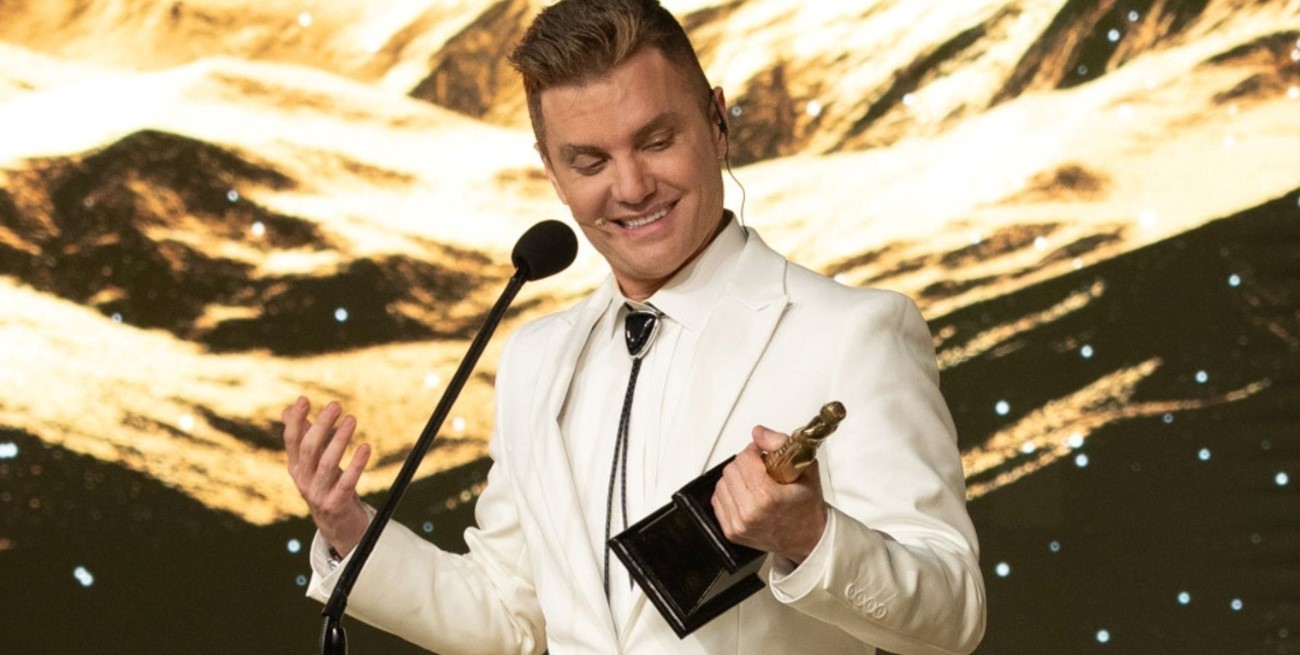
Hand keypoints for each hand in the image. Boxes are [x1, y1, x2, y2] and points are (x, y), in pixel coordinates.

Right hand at [282, 397, 371, 556]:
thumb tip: (288, 409)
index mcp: (296, 467)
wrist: (335, 524)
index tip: (304, 399)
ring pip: (327, 464)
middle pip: (308, 449)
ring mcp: (318, 493)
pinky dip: (357, 464)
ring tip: (352, 419)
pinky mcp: (336, 504)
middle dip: (321, 425)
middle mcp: (303, 479)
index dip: (296, 420)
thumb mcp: (311, 462)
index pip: (292, 440)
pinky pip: (347, 482)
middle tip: (336, 405)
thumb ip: (302, 436)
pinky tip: (366, 447)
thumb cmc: (325, 484)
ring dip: (340, 440)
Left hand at [711, 425, 827, 563]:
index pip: (744, 459)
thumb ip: (781, 444)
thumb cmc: (807, 507)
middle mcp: (749, 514)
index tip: (763, 455)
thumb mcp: (806, 469)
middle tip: (761, 469)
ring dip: (736, 478)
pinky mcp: (731, 532)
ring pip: (721, 484)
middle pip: (731, 470)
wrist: (808, 539)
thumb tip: (759, 433)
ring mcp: (738, 525)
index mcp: (767, 498)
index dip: (754, 451)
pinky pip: (718, 500)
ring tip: (754, 483)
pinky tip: (746, 495)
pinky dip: (730, 493)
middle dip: (745, 464)